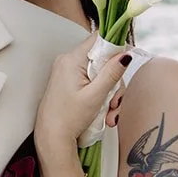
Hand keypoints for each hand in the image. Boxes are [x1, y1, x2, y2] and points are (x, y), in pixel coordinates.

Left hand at [35, 37, 131, 169]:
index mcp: (72, 60)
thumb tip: (125, 54)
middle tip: (115, 102)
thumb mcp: (96, 96)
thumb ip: (111, 73)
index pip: (99, 39)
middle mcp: (68, 61)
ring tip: (109, 113)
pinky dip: (100, 94)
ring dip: (109, 92)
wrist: (52, 137)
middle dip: (114, 81)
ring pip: (100, 73)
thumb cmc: (69, 119)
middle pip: (103, 60)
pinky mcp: (69, 81)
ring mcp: (68, 71)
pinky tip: (104, 112)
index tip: (124, 64)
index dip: (115, 48)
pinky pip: (91, 80)